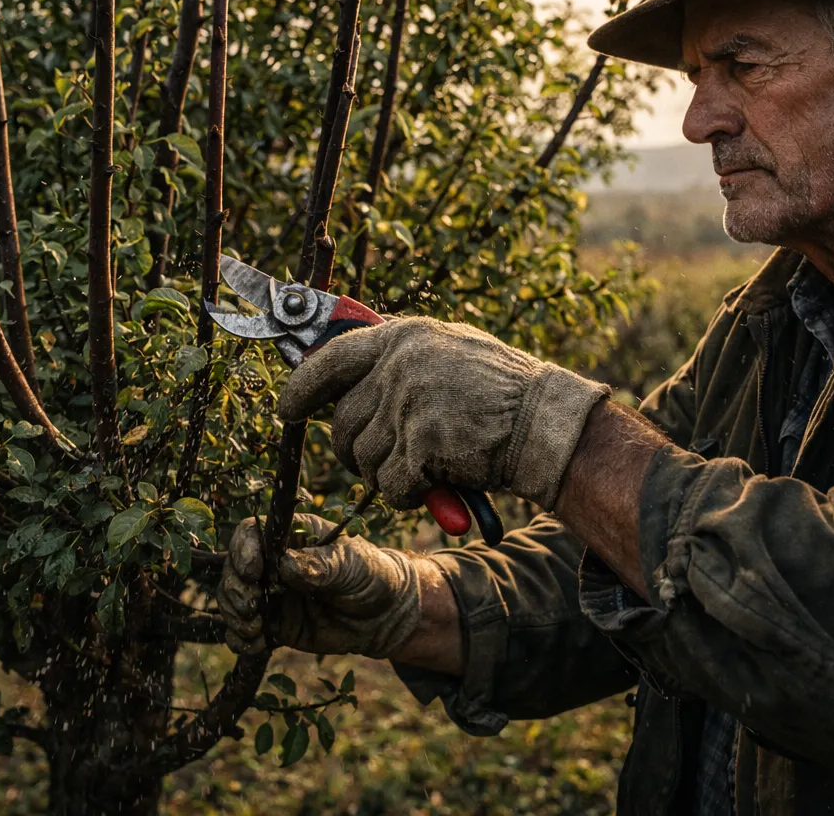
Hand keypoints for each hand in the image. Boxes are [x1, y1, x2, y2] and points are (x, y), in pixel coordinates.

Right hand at [218, 514, 422, 658]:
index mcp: (292, 536)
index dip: (244, 550)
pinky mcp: (273, 622)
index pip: (252, 533)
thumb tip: (285, 565)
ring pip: (232, 599)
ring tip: (255, 629)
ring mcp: (271, 593)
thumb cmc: (371, 576)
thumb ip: (322, 565)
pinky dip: (240, 638)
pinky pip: (243, 630)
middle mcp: (274, 562)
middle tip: (252, 608)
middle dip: (235, 589)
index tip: (252, 571)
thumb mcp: (353, 565)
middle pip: (234, 568)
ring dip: (234, 615)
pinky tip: (255, 644)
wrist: (383, 616)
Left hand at [278, 317, 608, 509]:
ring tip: (424, 466)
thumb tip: (340, 380)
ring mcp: (409, 402)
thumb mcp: (447, 352)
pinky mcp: (421, 443)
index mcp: (402, 337)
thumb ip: (398, 361)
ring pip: (363, 460)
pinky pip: (390, 484)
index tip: (288, 410)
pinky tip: (435, 485)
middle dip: (356, 451)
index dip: (302, 388)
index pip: (330, 359)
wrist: (545, 423)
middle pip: (343, 423)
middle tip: (386, 459)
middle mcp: (400, 365)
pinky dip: (409, 495)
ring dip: (388, 475)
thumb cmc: (499, 393)